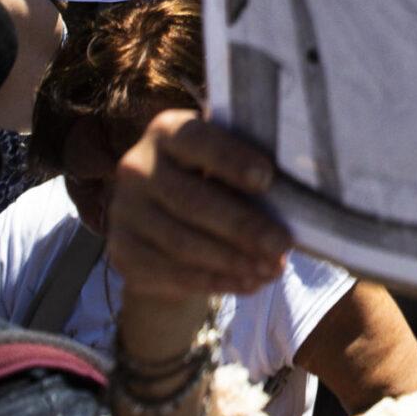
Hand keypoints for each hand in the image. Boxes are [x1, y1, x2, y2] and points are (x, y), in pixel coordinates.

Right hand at [107, 110, 291, 300]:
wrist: (163, 223)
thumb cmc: (211, 182)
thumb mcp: (224, 165)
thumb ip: (247, 170)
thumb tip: (295, 195)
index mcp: (166, 131)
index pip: (197, 140)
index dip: (231, 160)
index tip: (267, 179)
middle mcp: (136, 167)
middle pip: (192, 200)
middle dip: (243, 226)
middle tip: (282, 244)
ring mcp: (124, 211)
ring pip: (182, 242)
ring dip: (232, 261)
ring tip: (270, 269)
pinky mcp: (121, 250)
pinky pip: (170, 271)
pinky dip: (213, 282)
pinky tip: (246, 284)